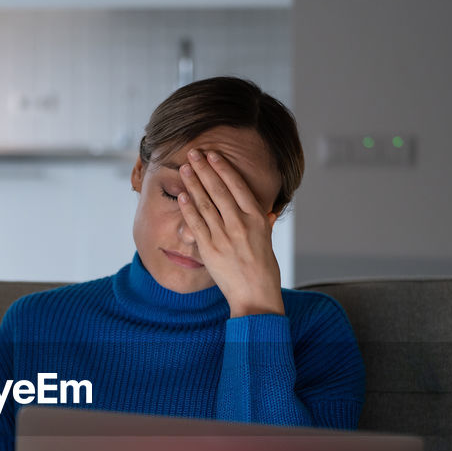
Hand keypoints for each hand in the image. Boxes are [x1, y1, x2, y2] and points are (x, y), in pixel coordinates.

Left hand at [178, 148, 283, 316]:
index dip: (223, 168)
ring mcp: (224, 236)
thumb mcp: (268, 242)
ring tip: (185, 168)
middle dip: (204, 169)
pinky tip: (182, 195)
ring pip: (205, 204)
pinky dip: (188, 208)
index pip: (237, 186)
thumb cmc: (264, 271)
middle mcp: (240, 224)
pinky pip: (196, 224)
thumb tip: (270, 214)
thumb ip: (265, 225)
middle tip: (193, 153)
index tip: (212, 155)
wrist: (255, 297)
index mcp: (257, 218)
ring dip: (193, 183)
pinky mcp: (210, 250)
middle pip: (218, 190)